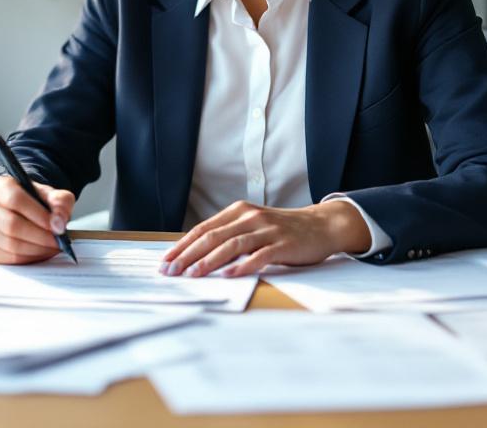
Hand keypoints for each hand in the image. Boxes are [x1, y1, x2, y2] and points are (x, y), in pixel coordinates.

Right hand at [0, 175, 74, 264]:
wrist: (14, 210)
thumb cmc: (31, 201)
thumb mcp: (49, 194)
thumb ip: (60, 202)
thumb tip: (59, 222)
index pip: (15, 199)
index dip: (38, 215)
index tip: (57, 226)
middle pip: (12, 225)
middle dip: (40, 237)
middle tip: (58, 241)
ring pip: (10, 245)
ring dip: (37, 250)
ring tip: (53, 247)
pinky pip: (8, 259)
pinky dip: (29, 258)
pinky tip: (40, 252)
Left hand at [159, 200, 371, 278]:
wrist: (321, 225)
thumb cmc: (282, 230)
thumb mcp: (253, 225)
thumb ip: (229, 235)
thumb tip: (196, 255)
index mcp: (238, 211)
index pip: (203, 229)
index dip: (182, 245)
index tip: (165, 261)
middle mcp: (250, 217)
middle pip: (212, 237)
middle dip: (188, 255)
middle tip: (171, 271)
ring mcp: (267, 230)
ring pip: (231, 245)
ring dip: (209, 261)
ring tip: (192, 274)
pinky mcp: (282, 244)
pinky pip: (259, 256)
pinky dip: (242, 266)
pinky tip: (229, 275)